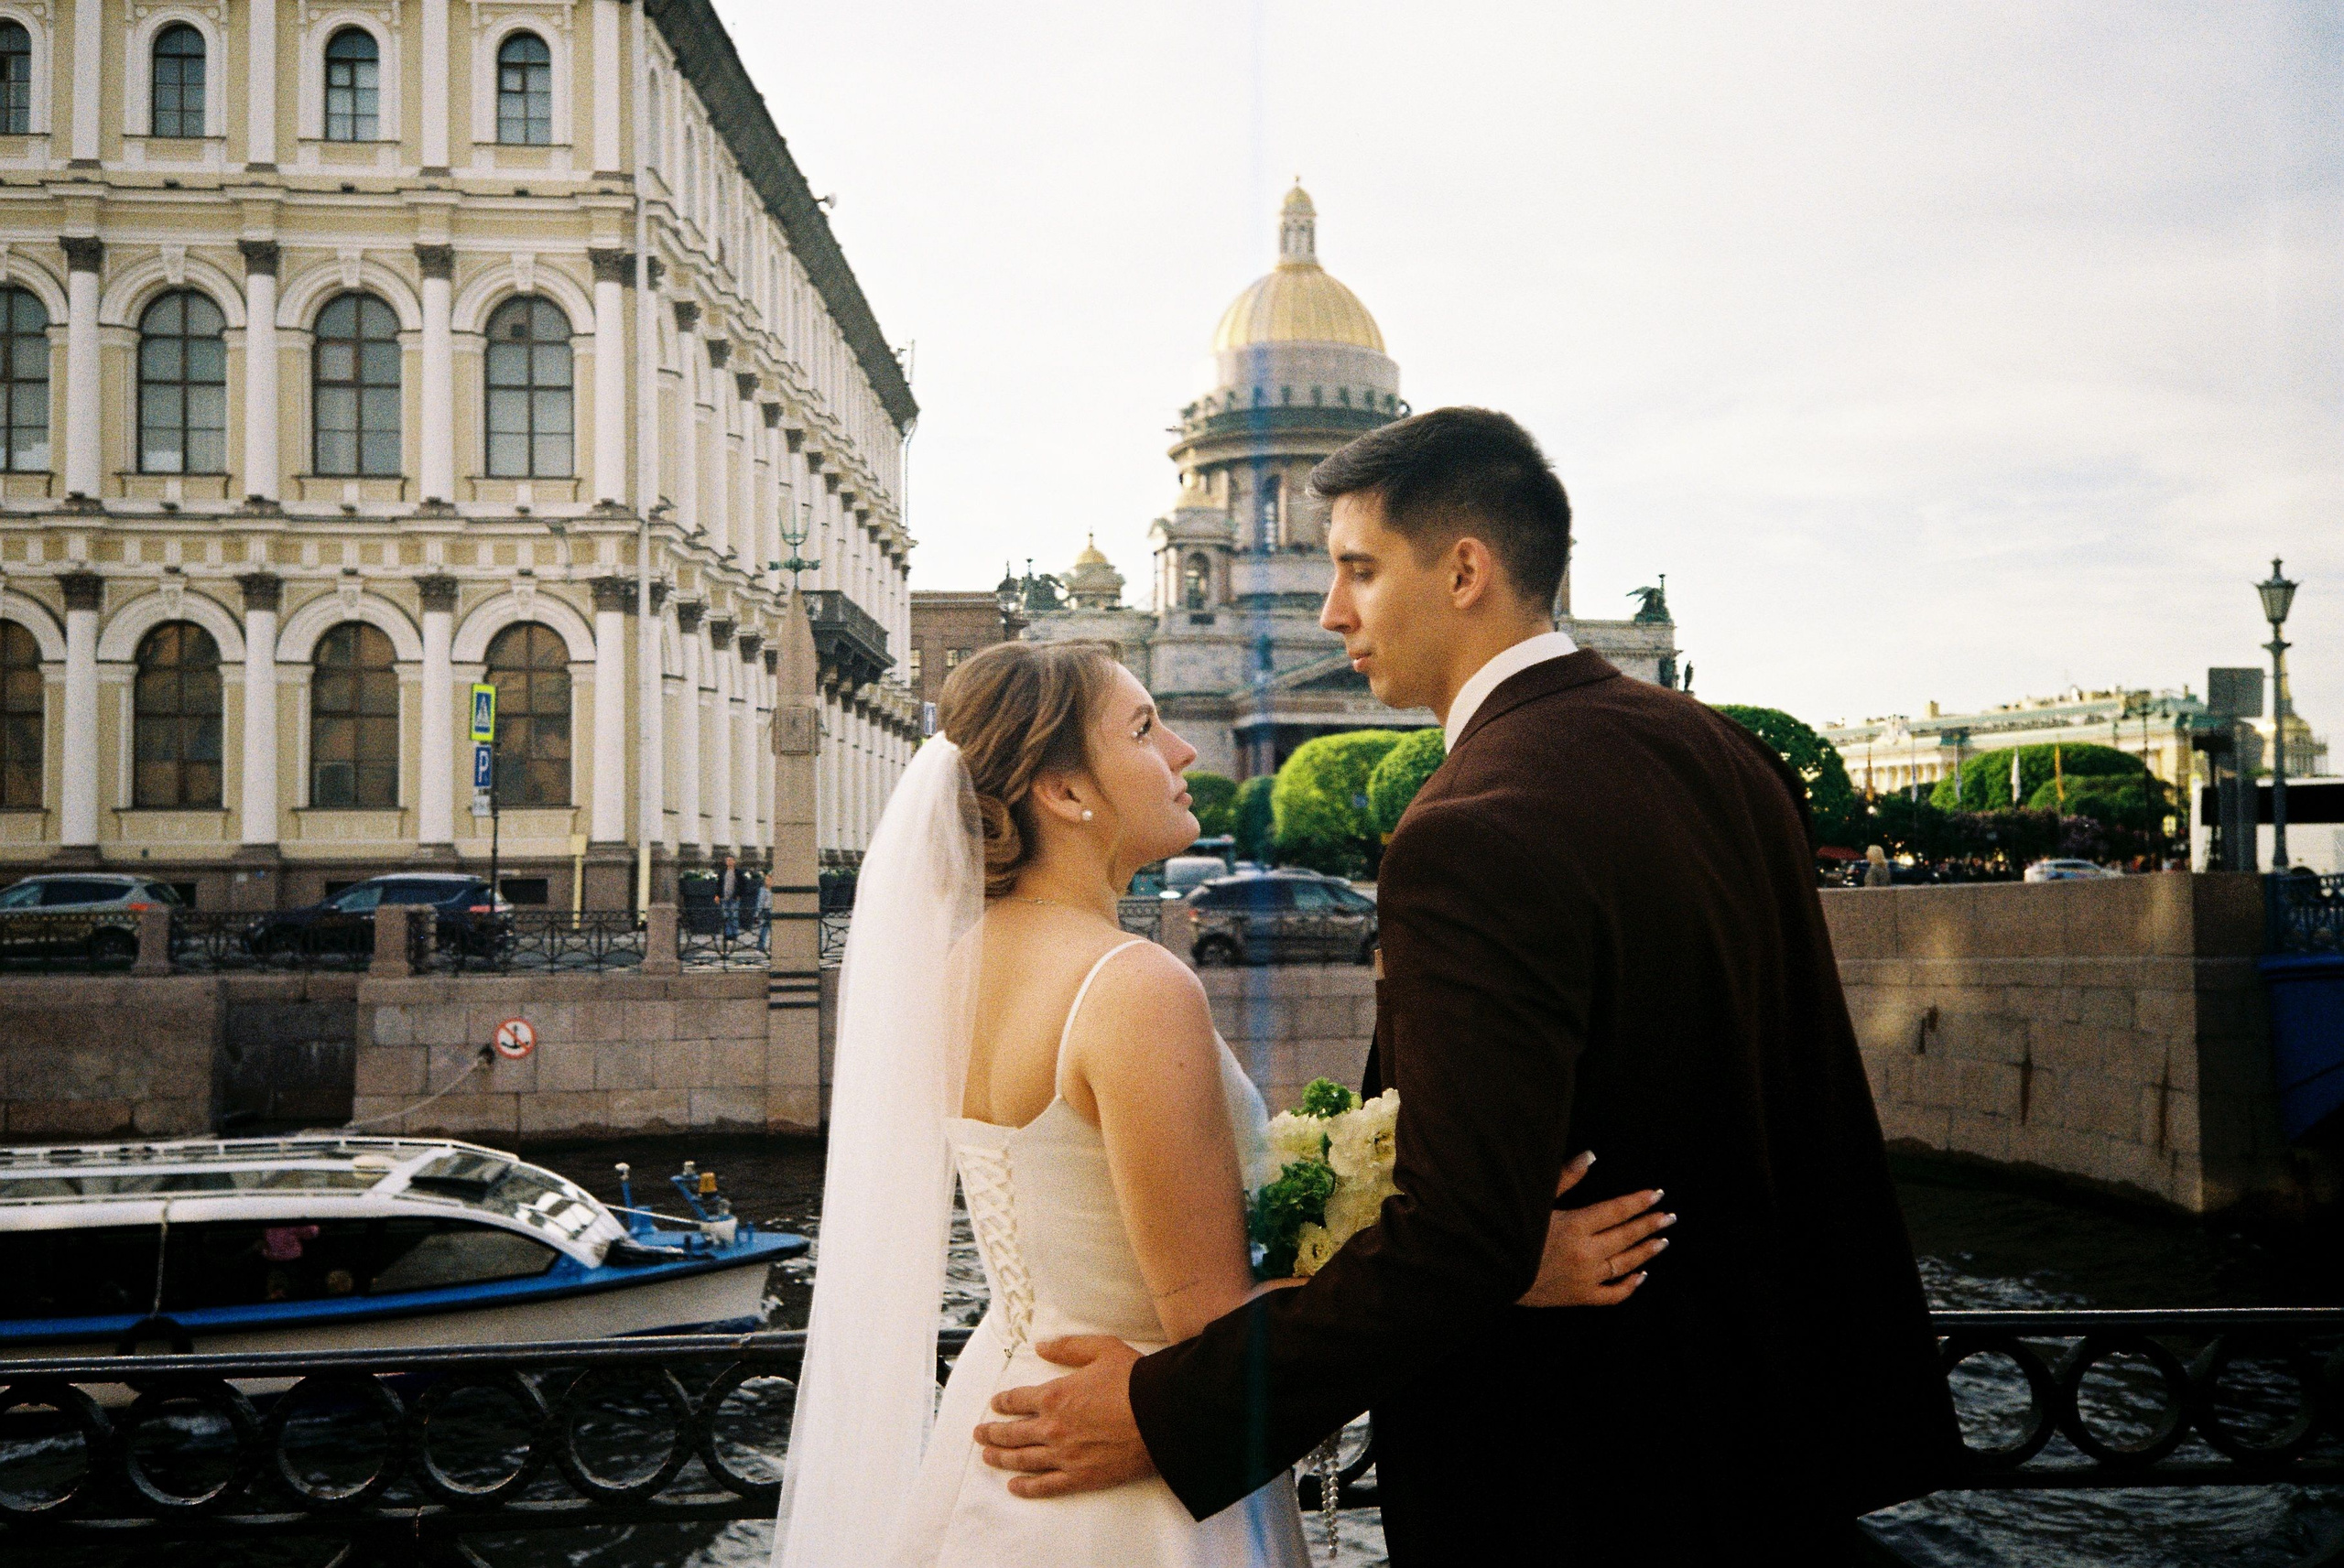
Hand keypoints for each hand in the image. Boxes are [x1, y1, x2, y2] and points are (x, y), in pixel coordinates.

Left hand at [975, 1336, 1155, 1498]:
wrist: (1162, 1416)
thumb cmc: (1135, 1380)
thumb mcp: (1102, 1349)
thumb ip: (1068, 1347)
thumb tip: (1041, 1346)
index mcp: (1055, 1395)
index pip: (1017, 1400)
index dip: (1003, 1402)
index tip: (995, 1404)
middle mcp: (1052, 1427)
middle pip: (1012, 1433)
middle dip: (992, 1433)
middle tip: (979, 1434)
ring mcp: (1064, 1456)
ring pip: (1022, 1460)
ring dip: (1001, 1459)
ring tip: (987, 1458)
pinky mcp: (1080, 1478)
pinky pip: (1046, 1486)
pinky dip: (1026, 1488)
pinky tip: (1014, 1487)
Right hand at [1516, 1152, 1673, 1307]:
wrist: (1492, 1273)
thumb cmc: (1509, 1232)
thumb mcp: (1536, 1201)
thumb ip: (1565, 1178)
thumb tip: (1591, 1154)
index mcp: (1574, 1225)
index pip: (1616, 1210)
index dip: (1638, 1202)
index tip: (1658, 1195)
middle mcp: (1585, 1252)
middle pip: (1626, 1236)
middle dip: (1650, 1224)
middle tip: (1670, 1216)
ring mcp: (1585, 1277)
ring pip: (1625, 1264)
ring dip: (1646, 1251)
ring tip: (1663, 1241)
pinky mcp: (1579, 1297)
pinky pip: (1612, 1295)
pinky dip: (1629, 1286)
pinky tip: (1641, 1276)